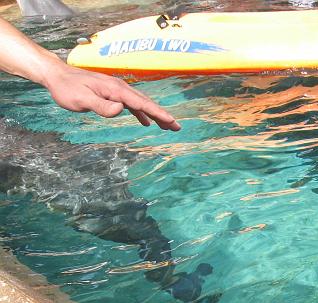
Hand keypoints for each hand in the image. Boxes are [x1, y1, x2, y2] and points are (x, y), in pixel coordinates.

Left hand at [42, 62, 179, 130]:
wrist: (56, 75)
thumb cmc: (67, 89)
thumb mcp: (82, 100)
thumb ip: (102, 105)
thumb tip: (121, 109)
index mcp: (116, 90)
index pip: (141, 103)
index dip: (158, 113)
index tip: (172, 122)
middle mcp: (120, 88)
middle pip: (146, 103)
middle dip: (162, 115)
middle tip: (177, 127)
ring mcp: (116, 90)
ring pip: (141, 103)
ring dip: (155, 115)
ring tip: (167, 126)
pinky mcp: (112, 93)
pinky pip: (132, 104)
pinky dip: (142, 113)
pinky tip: (145, 122)